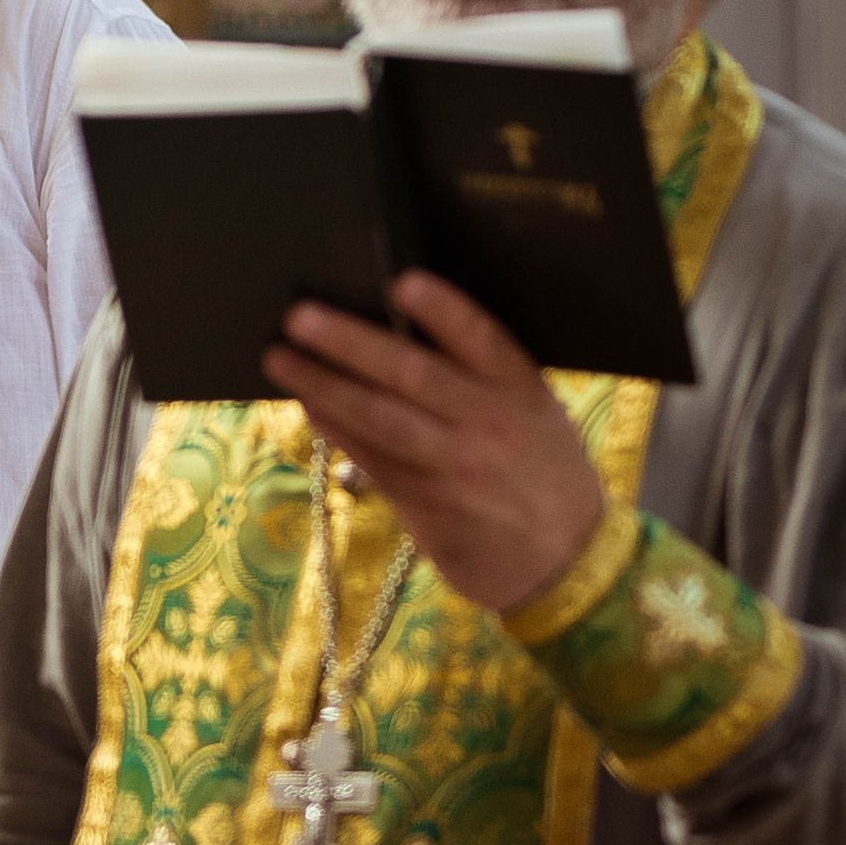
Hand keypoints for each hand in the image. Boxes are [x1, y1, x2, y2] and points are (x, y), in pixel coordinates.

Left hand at [265, 274, 607, 614]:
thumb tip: (406, 335)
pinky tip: (309, 404)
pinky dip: (336, 428)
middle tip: (300, 315)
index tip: (401, 282)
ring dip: (324, 386)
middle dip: (351, 343)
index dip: (442, 311)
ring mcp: (454, 468)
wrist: (565, 562)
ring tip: (280, 358)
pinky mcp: (427, 506)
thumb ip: (486, 383)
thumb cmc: (543, 472)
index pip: (481, 340)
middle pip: (412, 375)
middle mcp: (488, 426)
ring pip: (379, 419)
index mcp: (522, 392)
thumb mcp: (538, 416)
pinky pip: (371, 458)